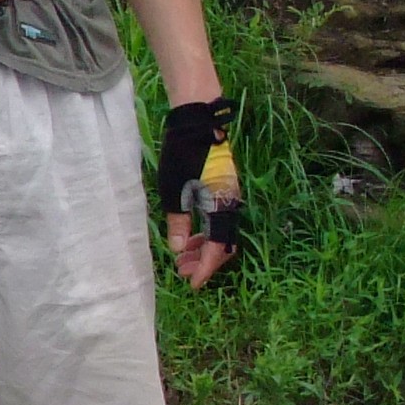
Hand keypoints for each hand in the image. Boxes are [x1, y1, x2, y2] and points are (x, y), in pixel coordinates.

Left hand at [152, 95, 240, 289]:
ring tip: (182, 256)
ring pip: (222, 232)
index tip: (192, 283)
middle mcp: (231, 204)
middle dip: (205, 261)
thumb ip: (178, 222)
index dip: (206, 269)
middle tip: (182, 271)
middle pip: (224, 244)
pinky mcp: (224, 188)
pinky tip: (189, 234)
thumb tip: (179, 249)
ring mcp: (230, 196)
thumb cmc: (183, 154)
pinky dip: (206, 231)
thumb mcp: (174, 192)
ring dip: (204, 247)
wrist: (197, 121)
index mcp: (221, 207)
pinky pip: (220, 219)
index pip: (218, 249)